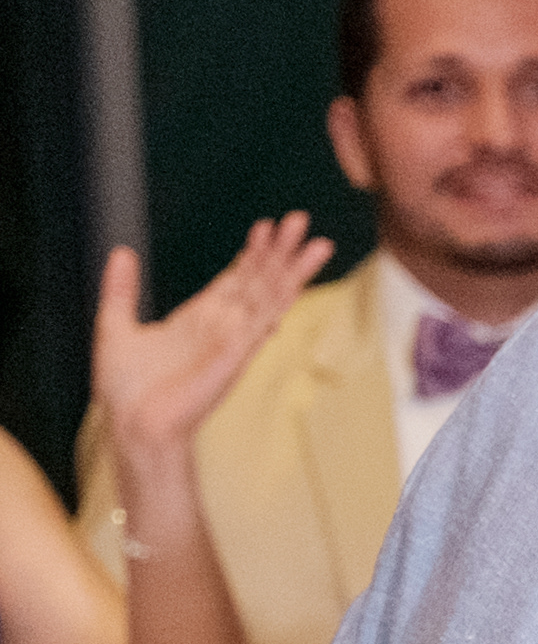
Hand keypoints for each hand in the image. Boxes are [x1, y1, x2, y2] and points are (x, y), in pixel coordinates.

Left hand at [94, 216, 331, 467]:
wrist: (134, 423)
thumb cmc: (127, 389)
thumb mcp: (115, 326)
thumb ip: (121, 289)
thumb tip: (122, 252)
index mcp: (199, 319)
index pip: (235, 279)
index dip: (252, 254)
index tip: (266, 227)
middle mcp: (222, 326)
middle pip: (259, 280)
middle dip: (280, 250)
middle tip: (299, 219)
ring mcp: (233, 339)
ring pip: (269, 295)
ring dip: (292, 268)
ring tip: (315, 241)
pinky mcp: (236, 353)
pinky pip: (262, 319)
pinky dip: (279, 298)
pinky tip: (293, 280)